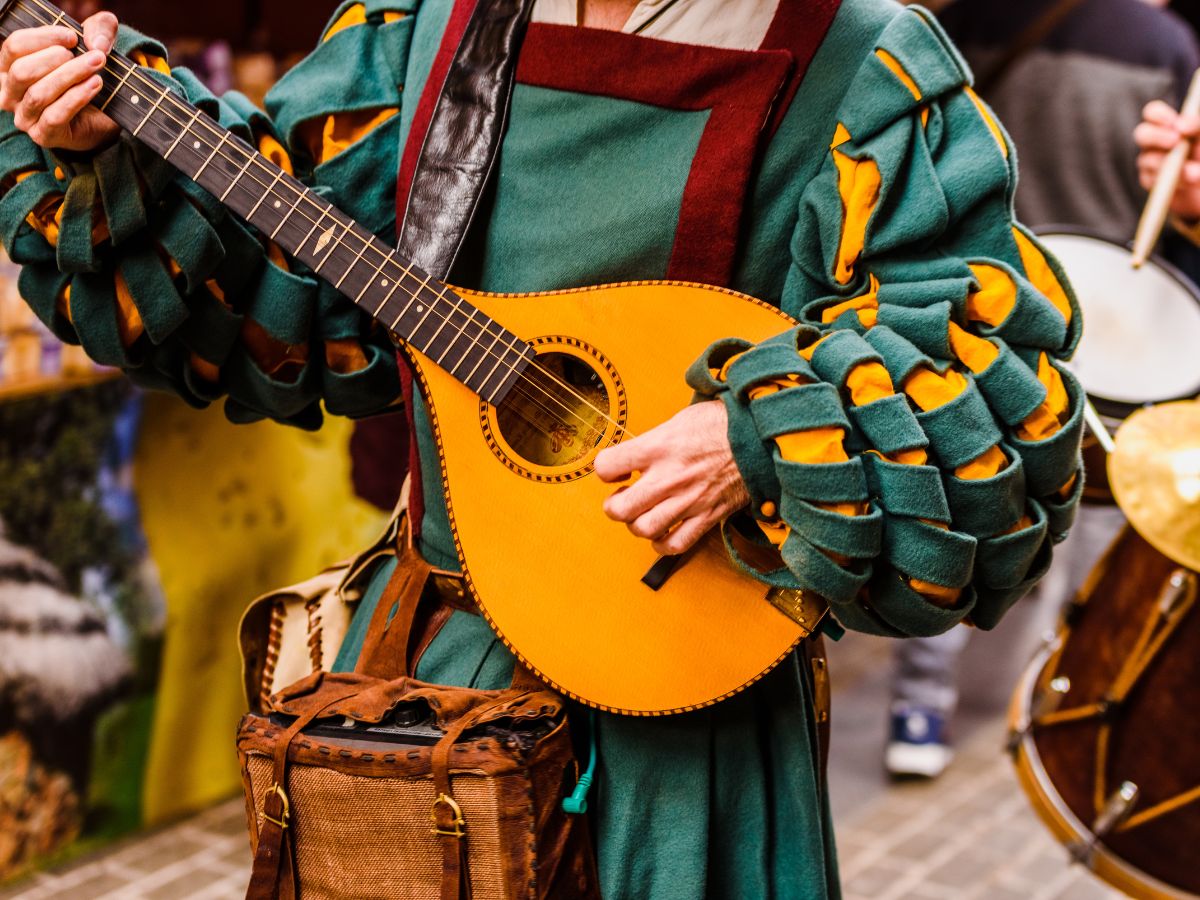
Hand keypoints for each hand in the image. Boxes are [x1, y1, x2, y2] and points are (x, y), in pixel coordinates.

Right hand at [0, 11, 119, 151]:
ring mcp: (25, 117)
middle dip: (56, 58)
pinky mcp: (43, 135)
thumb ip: (98, 30)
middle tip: (89, 55)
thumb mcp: (93, 46)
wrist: (104, 120)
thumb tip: (98, 42)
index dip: (43, 38)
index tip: (72, 37)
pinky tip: (95, 84)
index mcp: (11, 68)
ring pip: (38, 94)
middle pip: (22, 71)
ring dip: (71, 76)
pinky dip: (77, 97)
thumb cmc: (89, 80)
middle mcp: (11, 93)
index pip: (14, 47)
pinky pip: (55, 115)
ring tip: (97, 65)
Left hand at [595, 400, 749, 555]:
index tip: (615, 470)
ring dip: (636, 524)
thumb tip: (634, 456)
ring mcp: (688, 500)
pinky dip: (662, 544)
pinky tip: (661, 533)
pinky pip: (675, 544)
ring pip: (644, 529)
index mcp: (658, 447)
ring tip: (642, 513)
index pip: (606, 466)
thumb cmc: (722, 424)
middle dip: (613, 505)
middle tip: (622, 497)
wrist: (761, 437)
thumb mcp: (679, 420)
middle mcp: (669, 476)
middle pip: (620, 508)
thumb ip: (652, 441)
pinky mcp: (706, 516)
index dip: (605, 469)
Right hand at [1135, 99, 1199, 221]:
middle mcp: (1153, 142)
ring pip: (1148, 160)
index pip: (1152, 112)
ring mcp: (1148, 161)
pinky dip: (1173, 181)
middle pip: (1142, 133)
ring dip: (1171, 164)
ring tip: (1195, 173)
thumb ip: (1196, 125)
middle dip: (1157, 136)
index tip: (1175, 122)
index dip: (1159, 115)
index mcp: (1166, 125)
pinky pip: (1153, 180)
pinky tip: (1190, 182)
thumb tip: (1182, 126)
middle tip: (1176, 141)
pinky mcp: (1149, 181)